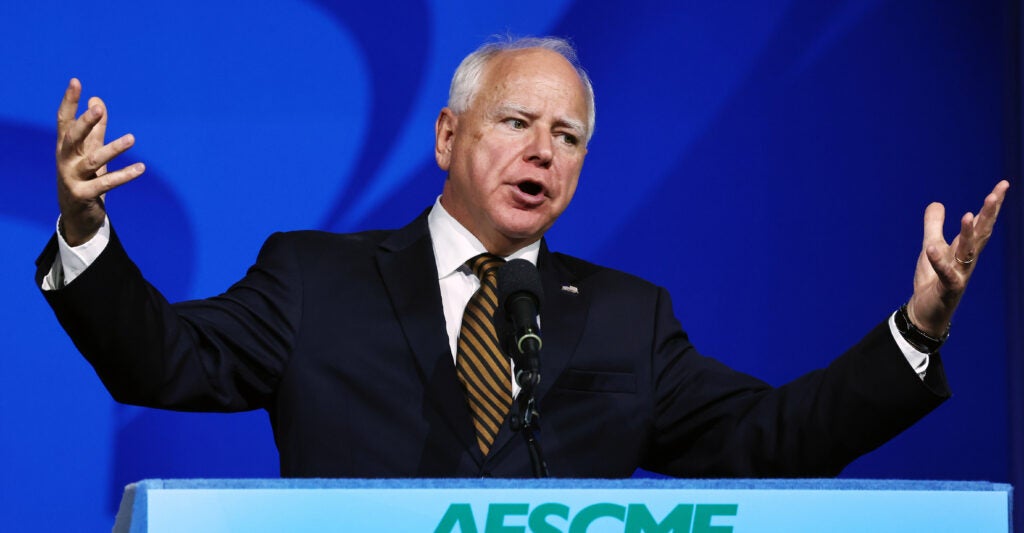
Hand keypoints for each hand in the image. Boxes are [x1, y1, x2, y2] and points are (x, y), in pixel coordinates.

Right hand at [56, 78, 144, 245]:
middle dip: (85, 122)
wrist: (76, 214)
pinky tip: (141, 168)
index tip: (76, 81)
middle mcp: (65, 160)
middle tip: (98, 108)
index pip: (64, 120)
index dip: (69, 101)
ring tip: (132, 138)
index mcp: (65, 146)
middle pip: (73, 137)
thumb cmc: (84, 176)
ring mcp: (72, 178)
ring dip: (113, 149)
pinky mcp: (83, 195)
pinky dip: (124, 176)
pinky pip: (106, 184)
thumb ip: (95, 128)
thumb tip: (97, 100)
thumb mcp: (89, 150)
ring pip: (92, 160)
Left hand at [906, 180, 1009, 336]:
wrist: (925, 313)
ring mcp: (960, 274)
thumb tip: (936, 202)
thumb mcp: (931, 246)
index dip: (992, 205)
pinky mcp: (948, 288)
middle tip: (995, 193)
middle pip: (981, 234)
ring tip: (968, 215)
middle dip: (989, 214)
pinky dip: (938, 261)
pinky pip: (944, 273)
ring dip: (968, 234)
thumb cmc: (932, 280)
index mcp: (965, 248)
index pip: (982, 223)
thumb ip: (934, 225)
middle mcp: (967, 260)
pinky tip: (932, 248)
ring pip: (967, 252)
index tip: (1003, 184)